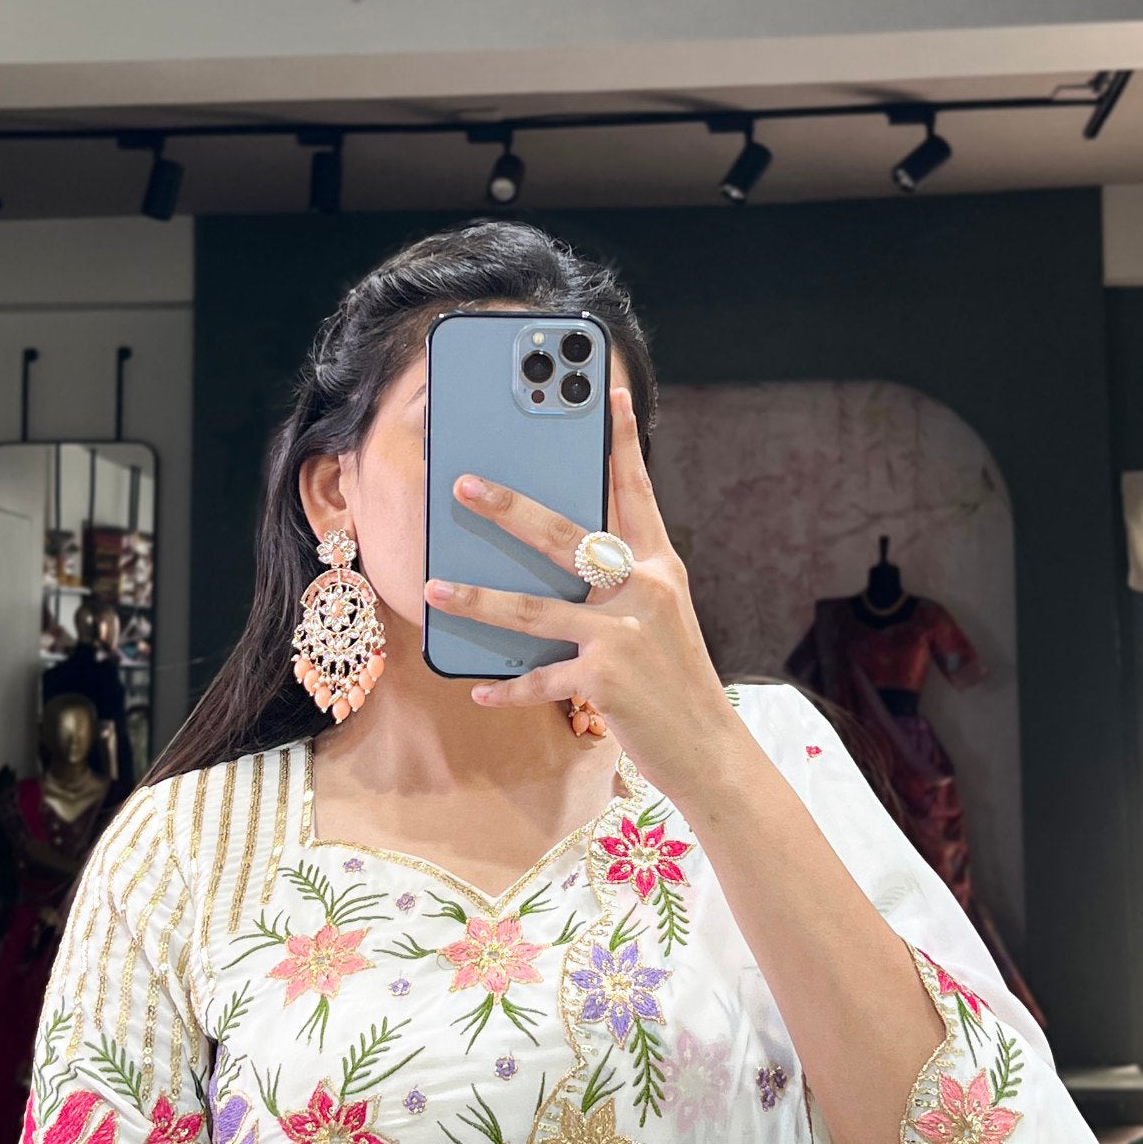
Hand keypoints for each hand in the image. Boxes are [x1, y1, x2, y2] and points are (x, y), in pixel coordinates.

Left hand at [426, 385, 740, 802]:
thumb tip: (567, 559)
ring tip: (433, 587)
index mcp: (660, 569)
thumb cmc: (676, 682)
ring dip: (477, 599)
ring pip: (534, 608)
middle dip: (509, 508)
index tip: (610, 395)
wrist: (708, 748)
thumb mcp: (662, 620)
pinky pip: (540, 679)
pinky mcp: (605, 680)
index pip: (637, 494)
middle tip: (465, 484)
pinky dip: (507, 687)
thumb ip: (623, 584)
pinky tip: (479, 689)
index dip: (622, 443)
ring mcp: (623, 635)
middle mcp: (643, 591)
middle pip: (565, 536)